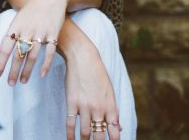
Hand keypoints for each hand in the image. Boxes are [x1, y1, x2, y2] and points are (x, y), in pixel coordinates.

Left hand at [0, 0, 69, 84]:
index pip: (5, 48)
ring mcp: (40, 32)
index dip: (0, 62)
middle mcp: (26, 31)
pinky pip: (49, 52)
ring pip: (32, 56)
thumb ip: (7, 37)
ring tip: (23, 82)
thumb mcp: (16, 21)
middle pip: (18, 54)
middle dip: (13, 71)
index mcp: (15, 27)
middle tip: (10, 84)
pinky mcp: (53, 34)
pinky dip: (46, 64)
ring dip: (27, 70)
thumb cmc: (31, 11)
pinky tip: (42, 74)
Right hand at [63, 23, 120, 139]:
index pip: (114, 130)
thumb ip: (113, 110)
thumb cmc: (97, 73)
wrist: (82, 57)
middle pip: (99, 135)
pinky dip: (70, 134)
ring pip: (86, 132)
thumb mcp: (109, 90)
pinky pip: (71, 123)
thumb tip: (118, 127)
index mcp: (111, 105)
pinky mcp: (72, 102)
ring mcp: (85, 106)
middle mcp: (99, 108)